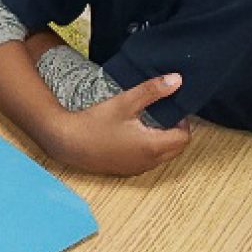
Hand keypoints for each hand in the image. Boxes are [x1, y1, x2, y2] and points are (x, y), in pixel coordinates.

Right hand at [47, 74, 191, 175]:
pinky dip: (148, 150)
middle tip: (161, 115)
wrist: (67, 141)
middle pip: (176, 149)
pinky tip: (131, 136)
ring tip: (146, 124)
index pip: (184, 138)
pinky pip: (147, 162)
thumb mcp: (125, 101)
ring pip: (162, 157)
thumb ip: (152, 90)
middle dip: (174, 132)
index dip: (182, 122)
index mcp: (152, 146)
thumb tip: (177, 80)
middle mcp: (147, 162)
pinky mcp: (124, 170)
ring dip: (162, 142)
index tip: (170, 110)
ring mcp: (135, 168)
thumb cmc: (95, 121)